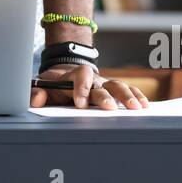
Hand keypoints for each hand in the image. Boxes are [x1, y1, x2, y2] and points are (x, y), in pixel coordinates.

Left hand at [30, 64, 149, 109]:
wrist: (64, 74)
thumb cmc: (53, 85)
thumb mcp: (42, 86)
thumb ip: (36, 93)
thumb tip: (36, 99)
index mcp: (73, 76)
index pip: (80, 75)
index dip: (81, 88)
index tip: (80, 104)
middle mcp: (91, 79)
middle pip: (101, 84)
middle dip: (105, 97)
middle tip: (110, 108)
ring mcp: (103, 83)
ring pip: (117, 86)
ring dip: (127, 96)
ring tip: (136, 108)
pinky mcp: (112, 90)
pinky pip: (127, 89)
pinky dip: (137, 95)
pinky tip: (145, 104)